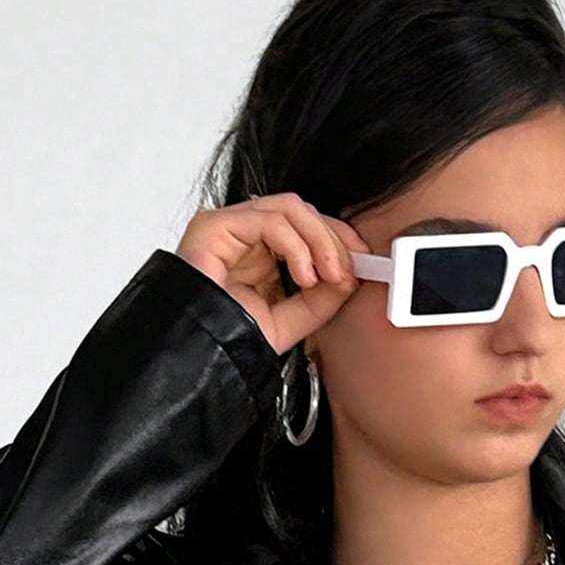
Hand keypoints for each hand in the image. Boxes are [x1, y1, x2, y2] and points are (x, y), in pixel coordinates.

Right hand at [175, 192, 371, 357]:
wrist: (202, 356)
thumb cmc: (233, 340)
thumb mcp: (293, 320)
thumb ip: (322, 298)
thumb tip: (351, 275)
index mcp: (262, 254)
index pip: (306, 227)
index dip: (338, 239)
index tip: (362, 262)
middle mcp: (245, 236)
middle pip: (302, 212)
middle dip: (334, 240)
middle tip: (348, 273)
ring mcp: (229, 227)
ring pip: (289, 208)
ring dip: (319, 241)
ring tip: (327, 277)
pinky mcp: (215, 225)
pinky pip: (269, 219)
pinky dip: (296, 245)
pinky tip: (304, 275)